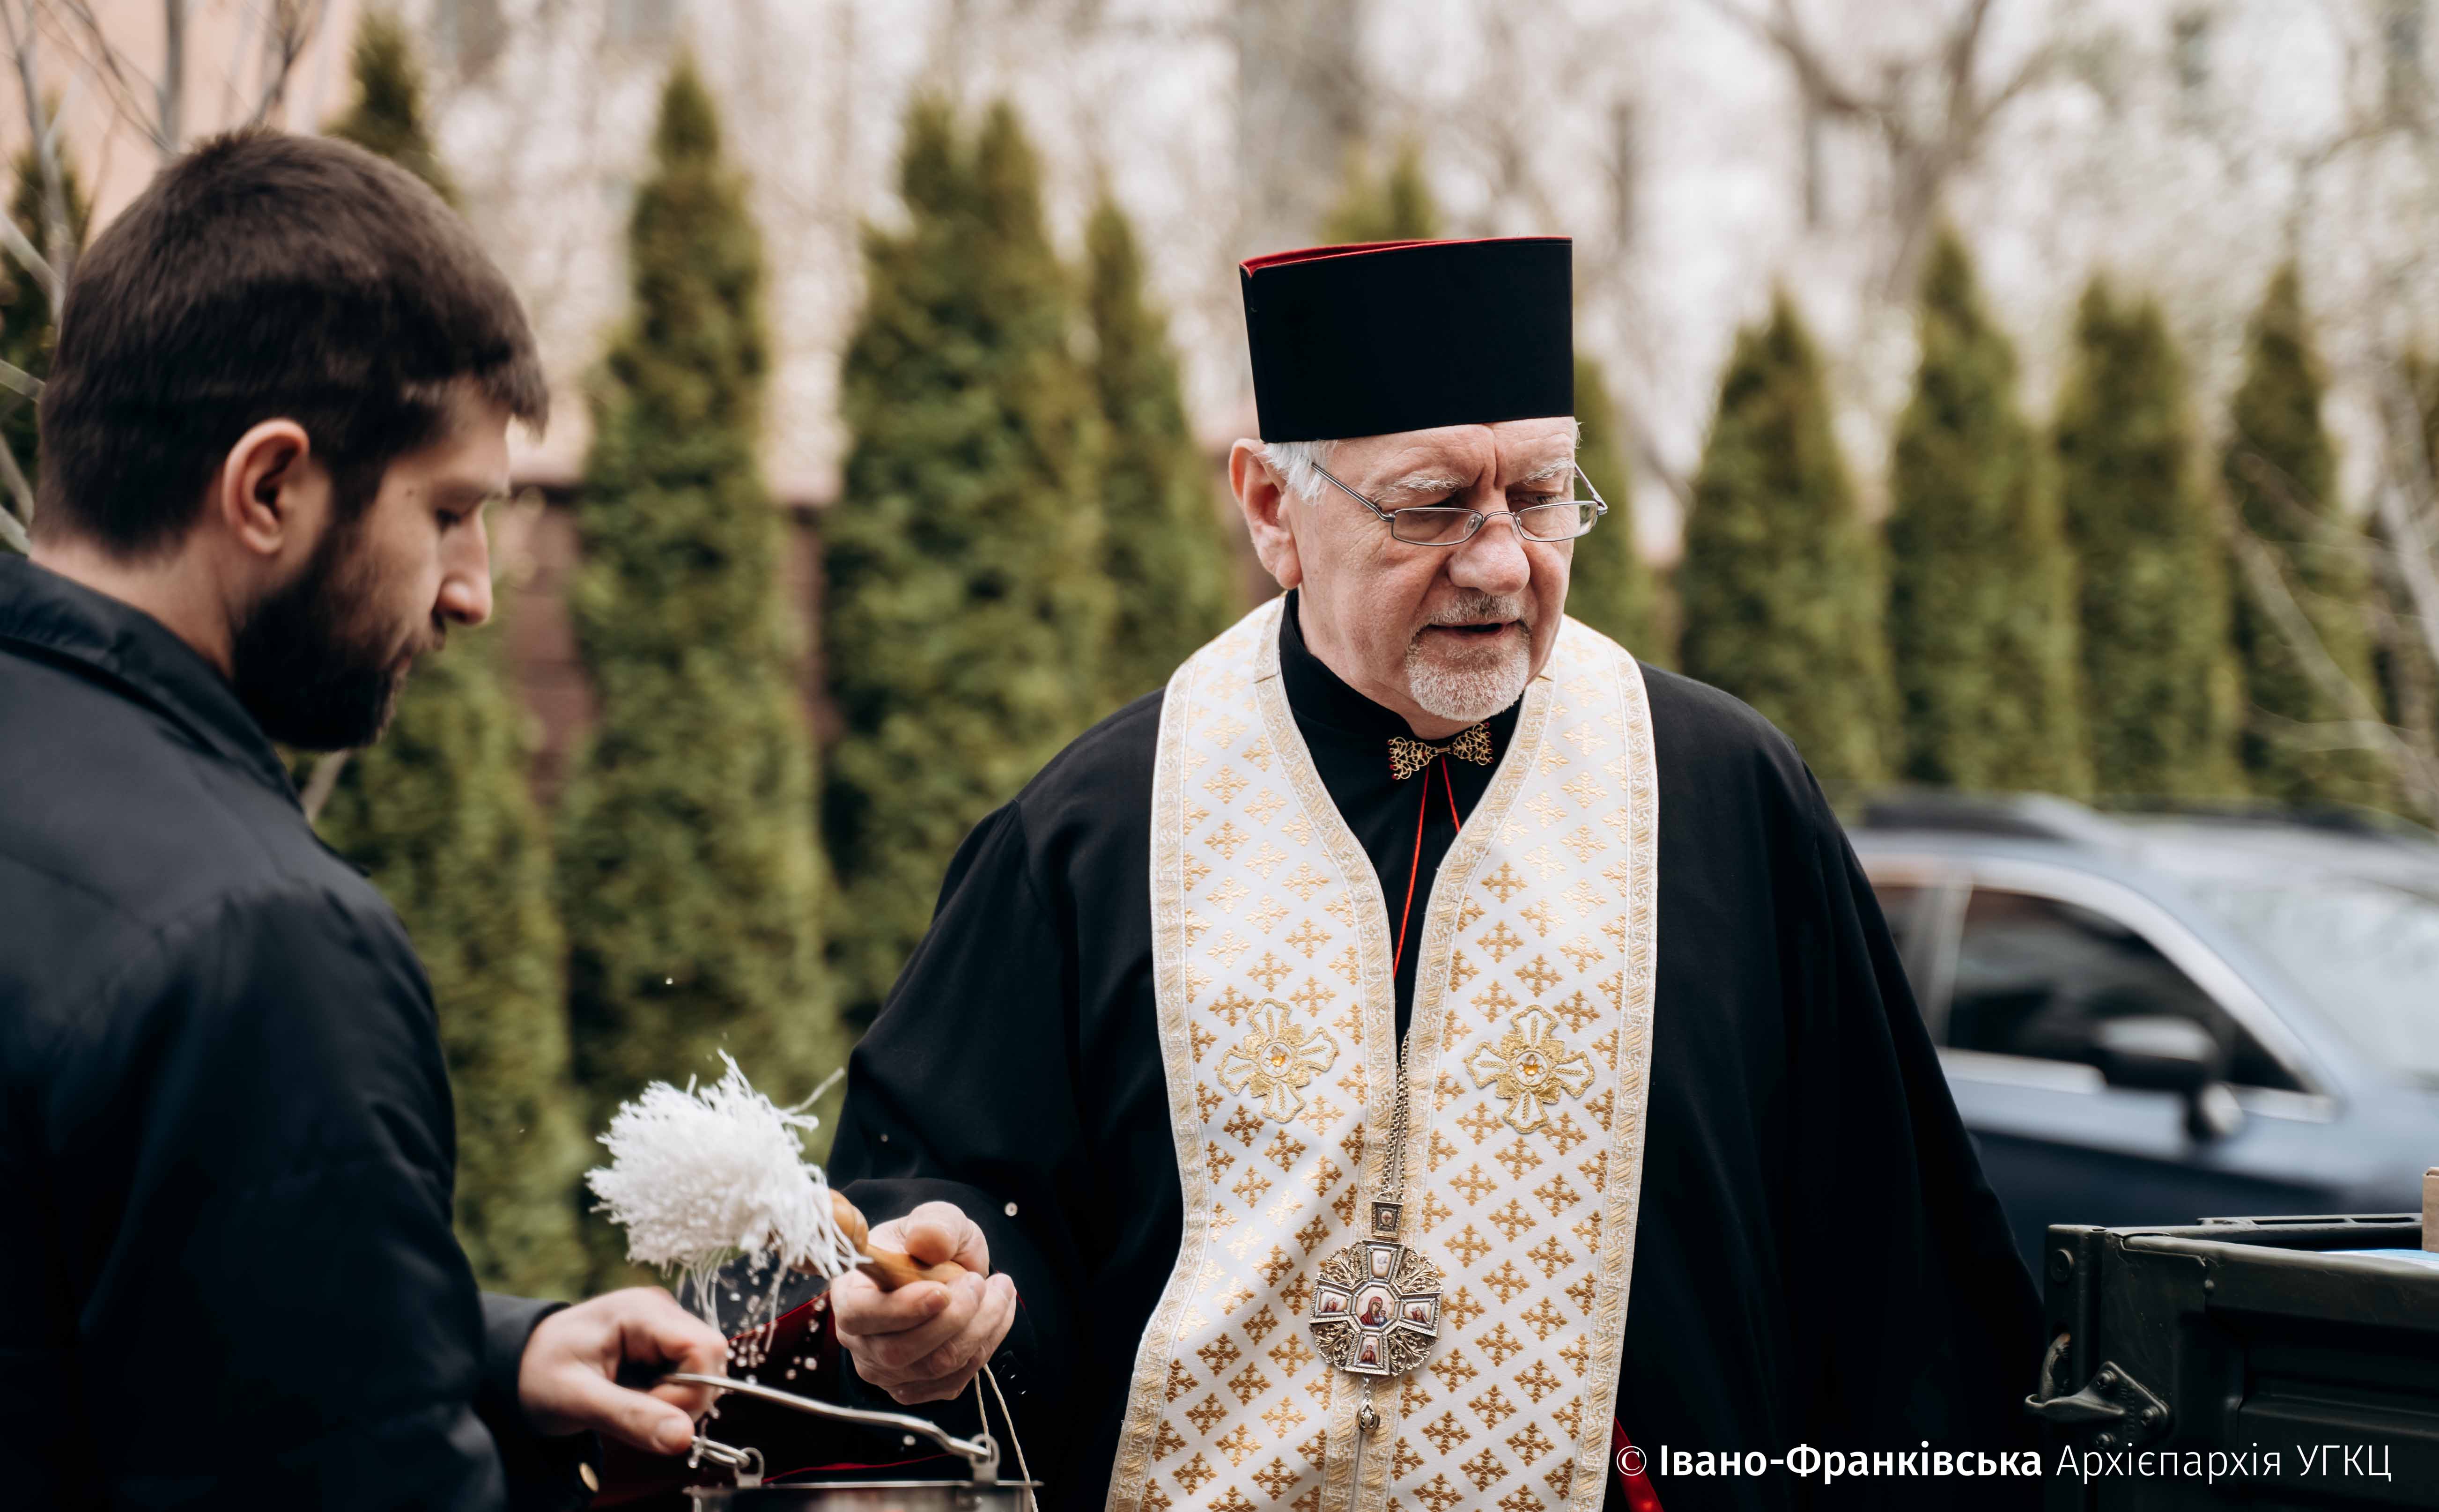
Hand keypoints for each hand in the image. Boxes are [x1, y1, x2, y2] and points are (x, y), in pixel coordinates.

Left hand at [518, 1287, 727, 1454]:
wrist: (519, 1366)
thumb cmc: (539, 1374)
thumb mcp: (577, 1400)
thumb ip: (631, 1417)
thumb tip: (685, 1439)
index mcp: (643, 1311)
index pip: (705, 1348)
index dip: (689, 1390)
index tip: (647, 1409)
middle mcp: (663, 1312)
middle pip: (710, 1361)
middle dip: (680, 1399)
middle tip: (632, 1408)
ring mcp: (665, 1327)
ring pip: (703, 1372)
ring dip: (672, 1401)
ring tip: (627, 1401)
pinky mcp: (663, 1345)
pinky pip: (688, 1377)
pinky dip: (666, 1398)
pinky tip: (634, 1395)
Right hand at [831, 1201, 1017, 1403]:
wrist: (945, 1271)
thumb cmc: (930, 1246)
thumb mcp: (937, 1219)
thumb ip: (935, 1224)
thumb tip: (928, 1240)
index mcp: (850, 1295)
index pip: (860, 1315)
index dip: (901, 1309)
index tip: (941, 1291)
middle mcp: (860, 1340)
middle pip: (900, 1351)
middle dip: (954, 1317)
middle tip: (980, 1281)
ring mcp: (885, 1370)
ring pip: (936, 1367)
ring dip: (979, 1328)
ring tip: (999, 1290)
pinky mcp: (915, 1388)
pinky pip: (955, 1380)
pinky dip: (985, 1344)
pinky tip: (995, 1313)